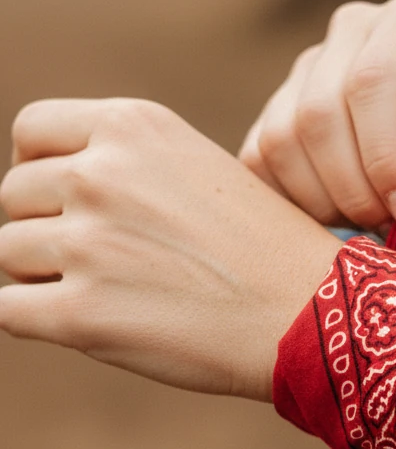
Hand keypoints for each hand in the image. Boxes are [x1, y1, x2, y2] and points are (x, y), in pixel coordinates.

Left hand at [0, 99, 338, 398]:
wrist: (312, 313)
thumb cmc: (260, 247)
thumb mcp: (195, 167)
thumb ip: (121, 163)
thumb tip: (36, 188)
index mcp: (132, 126)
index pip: (31, 130)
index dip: (38, 168)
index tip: (65, 200)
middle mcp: (102, 173)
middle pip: (14, 196)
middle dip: (44, 228)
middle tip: (102, 260)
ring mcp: (88, 243)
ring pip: (7, 254)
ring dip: (44, 277)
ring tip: (110, 292)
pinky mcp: (80, 313)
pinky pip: (6, 310)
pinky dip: (33, 319)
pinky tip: (82, 322)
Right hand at [239, 0, 395, 229]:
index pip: (373, 80)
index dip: (386, 156)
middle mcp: (350, 30)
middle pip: (319, 114)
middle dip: (355, 189)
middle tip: (393, 227)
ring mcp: (306, 67)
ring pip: (281, 140)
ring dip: (323, 201)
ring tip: (371, 219)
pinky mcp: (276, 108)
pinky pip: (258, 160)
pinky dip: (292, 203)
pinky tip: (338, 212)